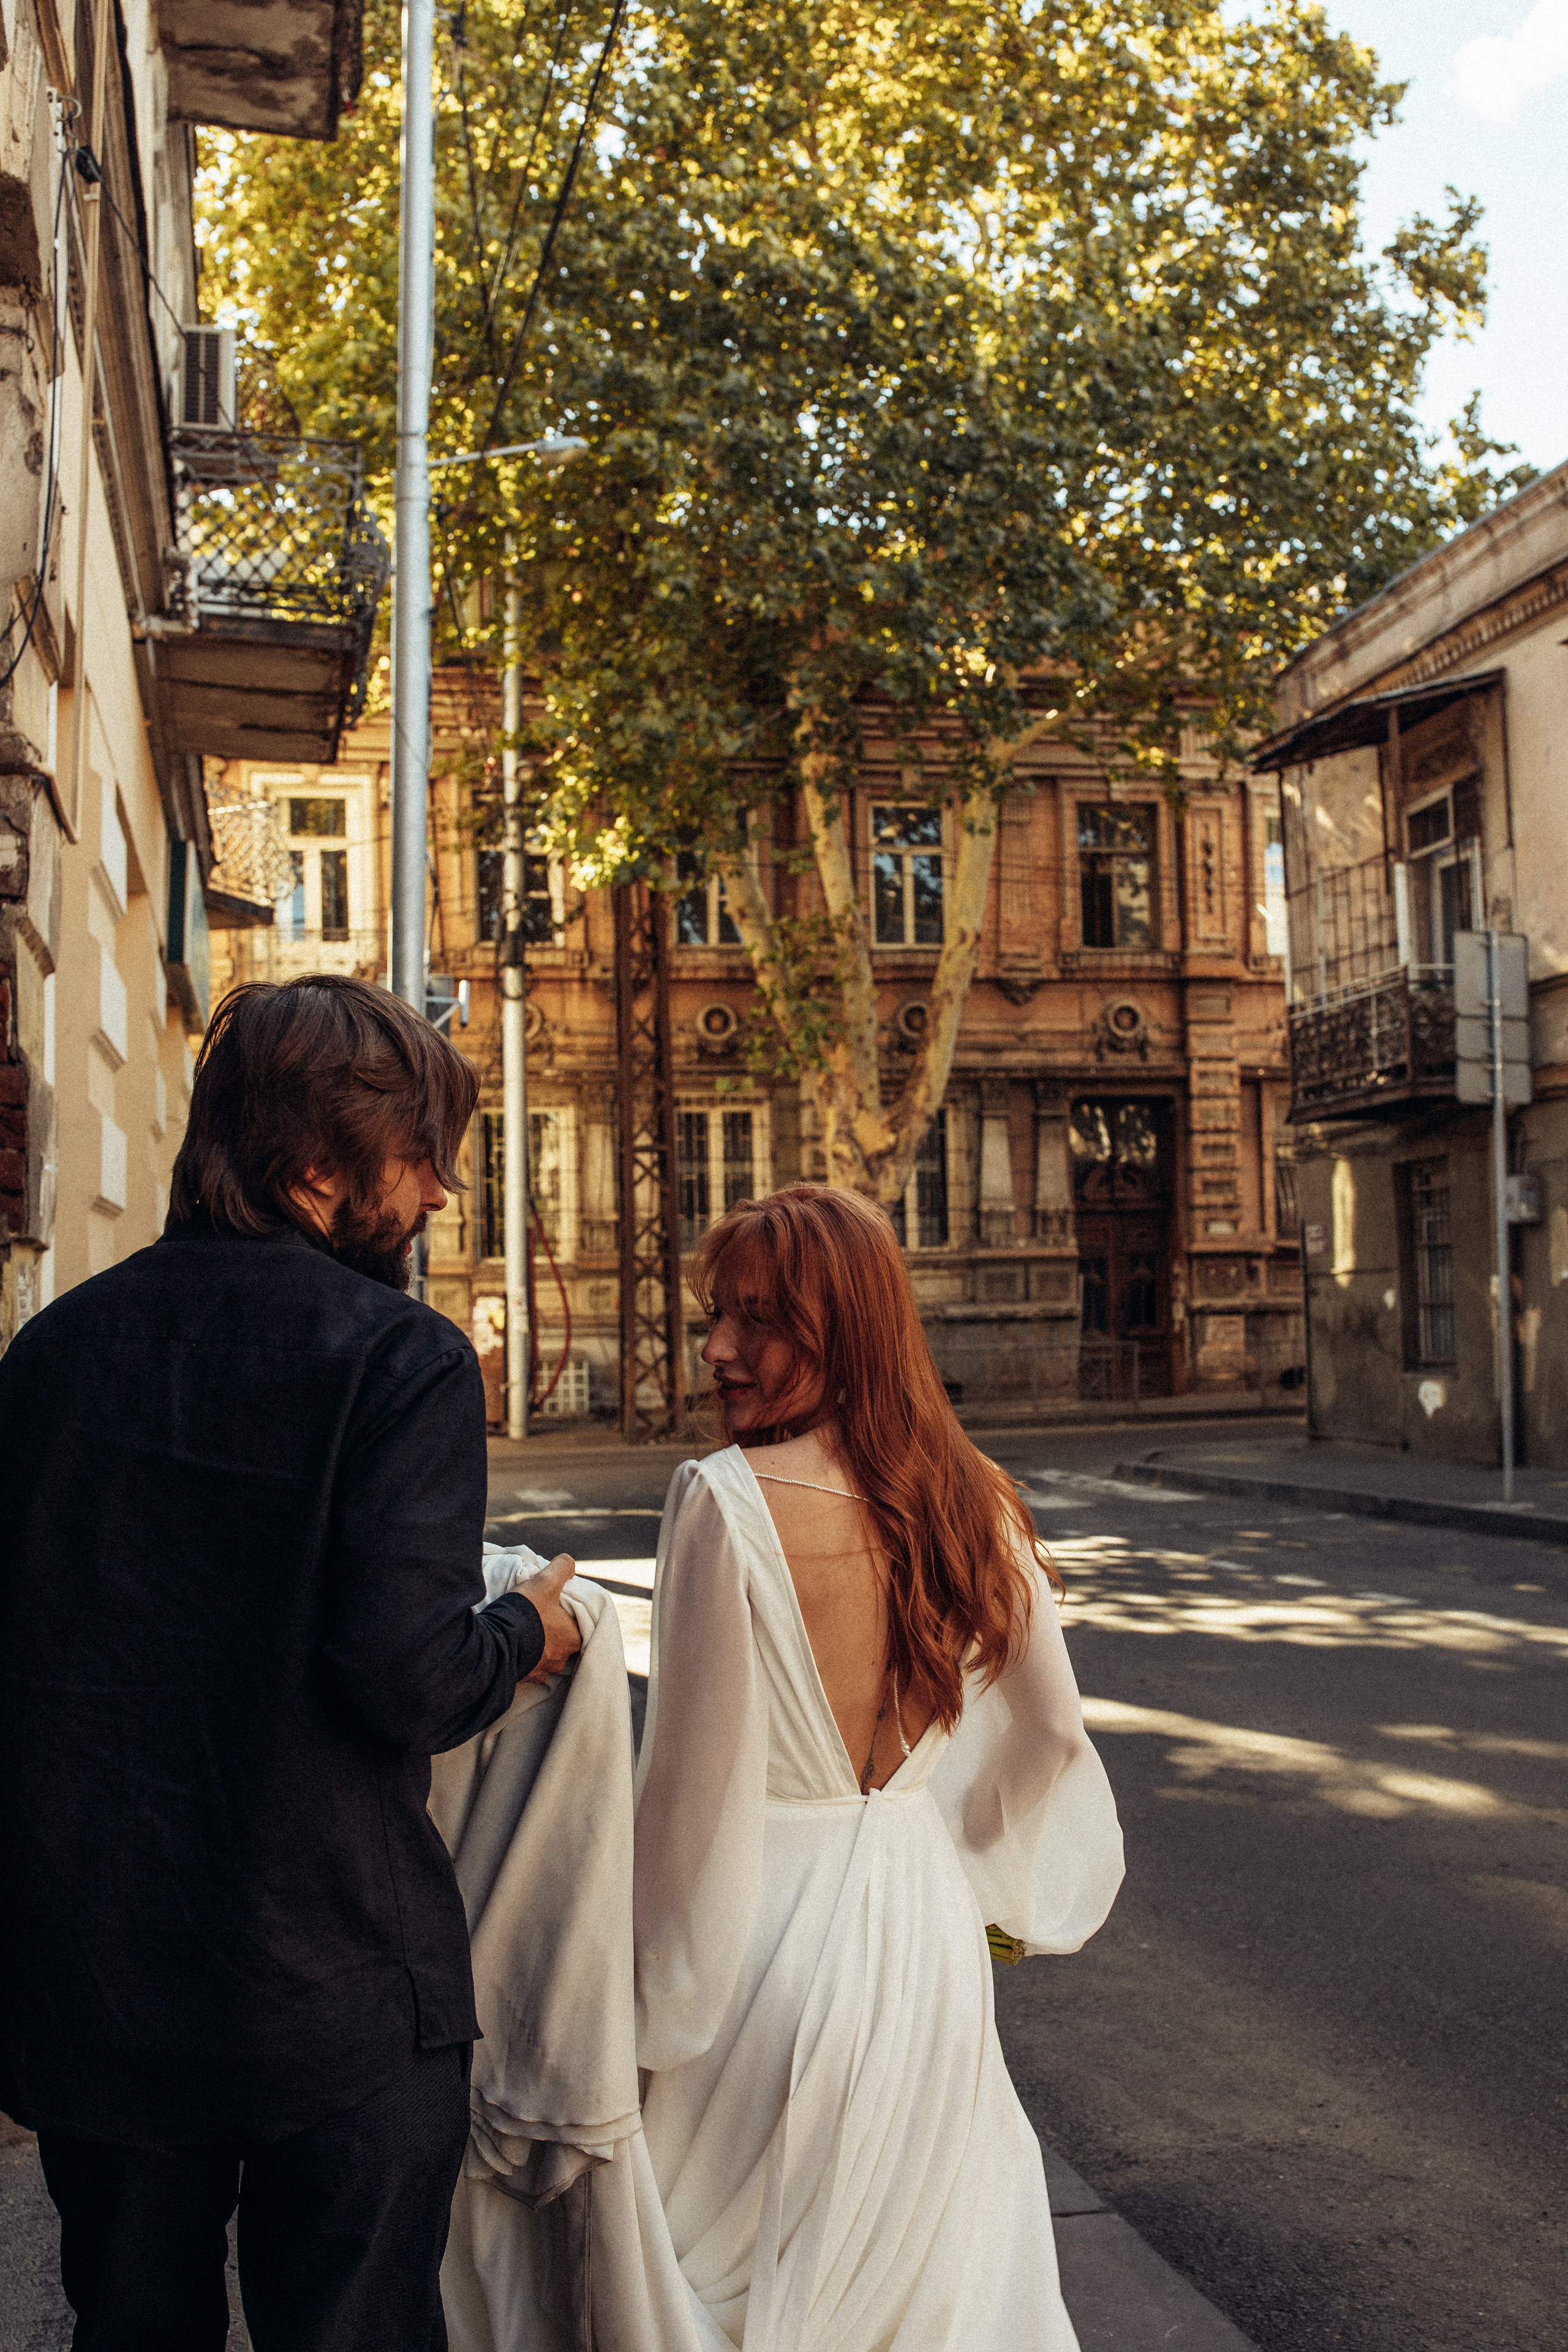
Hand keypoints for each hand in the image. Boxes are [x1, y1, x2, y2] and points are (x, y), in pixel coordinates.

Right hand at [518, 1552, 582, 1682]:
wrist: (495, 1643)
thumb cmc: (526, 1612)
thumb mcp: (546, 1581)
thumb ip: (562, 1568)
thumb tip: (569, 1564)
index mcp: (573, 1638)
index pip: (579, 1624)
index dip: (569, 1614)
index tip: (557, 1606)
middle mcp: (562, 1658)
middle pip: (564, 1642)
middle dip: (554, 1631)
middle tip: (541, 1618)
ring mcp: (543, 1670)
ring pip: (547, 1655)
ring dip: (540, 1645)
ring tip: (528, 1631)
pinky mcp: (526, 1677)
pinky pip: (530, 1666)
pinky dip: (526, 1656)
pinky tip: (517, 1645)